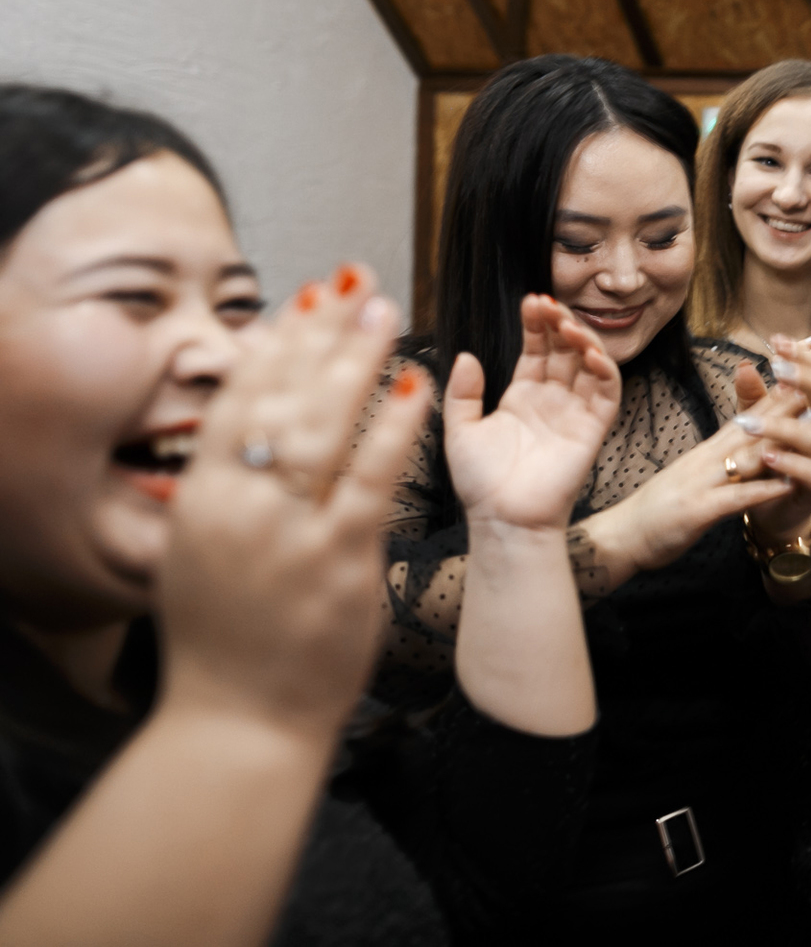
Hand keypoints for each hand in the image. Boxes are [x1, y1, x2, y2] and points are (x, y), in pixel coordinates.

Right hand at [160, 265, 430, 739]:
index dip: (275, 345)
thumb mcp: (195, 559)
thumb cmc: (223, 644)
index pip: (239, 401)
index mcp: (201, 501)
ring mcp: (288, 534)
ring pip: (325, 427)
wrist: (239, 725)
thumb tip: (234, 437)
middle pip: (283, 398)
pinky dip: (394, 428)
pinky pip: (372, 480)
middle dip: (321, 335)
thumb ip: (216, 497)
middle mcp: (240, 508)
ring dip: (358, 361)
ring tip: (386, 312)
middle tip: (355, 283)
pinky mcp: (338, 561)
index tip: (303, 299)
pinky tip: (417, 386)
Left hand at [445, 295, 621, 532]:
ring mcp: (574, 413)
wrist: (503, 519)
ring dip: (583, 340)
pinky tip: (589, 352)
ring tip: (567, 324)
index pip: (537, 349)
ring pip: (590, 365)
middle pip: (564, 350)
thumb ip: (463, 392)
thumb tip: (466, 356)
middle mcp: (551, 400)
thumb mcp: (461, 429)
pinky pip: (607, 393)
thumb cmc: (482, 483)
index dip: (536, 324)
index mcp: (522, 397)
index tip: (531, 302)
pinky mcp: (592, 429)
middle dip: (560, 323)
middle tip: (549, 304)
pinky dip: (605, 369)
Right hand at [585, 377, 810, 572]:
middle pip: (751, 429)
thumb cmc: (659, 507)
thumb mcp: (693, 475)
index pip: (746, 418)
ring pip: (746, 457)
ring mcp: (701, 483)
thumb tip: (743, 446)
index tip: (800, 379)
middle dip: (784, 408)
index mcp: (706, 452)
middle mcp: (705, 460)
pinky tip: (785, 485)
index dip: (774, 398)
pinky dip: (761, 491)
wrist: (622, 535)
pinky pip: (734, 498)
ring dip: (780, 442)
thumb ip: (718, 459)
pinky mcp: (698, 511)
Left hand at [731, 342, 810, 541]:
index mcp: (808, 412)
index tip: (777, 341)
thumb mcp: (756, 426)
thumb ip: (753, 399)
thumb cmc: (766, 463)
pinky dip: (790, 463)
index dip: (801, 357)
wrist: (772, 509)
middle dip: (805, 378)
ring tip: (750, 423)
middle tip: (778, 368)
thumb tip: (744, 365)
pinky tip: (768, 455)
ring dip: (783, 426)